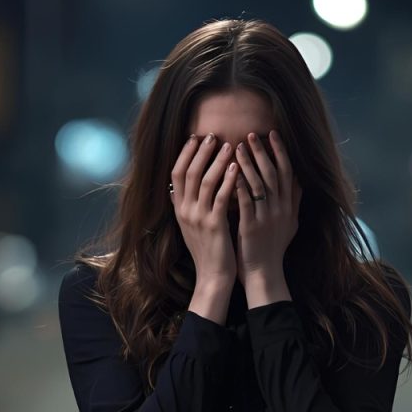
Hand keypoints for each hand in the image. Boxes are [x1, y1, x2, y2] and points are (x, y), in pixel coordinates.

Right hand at [170, 133, 239, 286]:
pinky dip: (228, 180)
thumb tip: (175, 189)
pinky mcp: (214, 225)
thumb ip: (183, 206)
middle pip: (188, 172)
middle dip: (200, 151)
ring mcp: (198, 217)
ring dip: (217, 160)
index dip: (185, 153)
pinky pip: (221, 197)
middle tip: (212, 135)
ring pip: (205, 181)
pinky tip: (237, 167)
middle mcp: (185, 211)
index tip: (195, 137)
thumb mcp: (189, 226)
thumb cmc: (206, 250)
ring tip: (228, 145)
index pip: (176, 173)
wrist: (212, 276)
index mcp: (178, 209)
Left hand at [233, 129, 301, 283]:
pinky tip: (230, 172)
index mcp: (288, 207)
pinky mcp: (252, 227)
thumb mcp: (290, 223)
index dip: (280, 152)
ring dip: (248, 163)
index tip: (272, 134)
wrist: (264, 274)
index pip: (287, 172)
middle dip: (263, 152)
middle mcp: (280, 209)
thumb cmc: (274, 248)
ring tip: (237, 146)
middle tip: (251, 133)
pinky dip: (238, 185)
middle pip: (274, 174)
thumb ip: (294, 201)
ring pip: (259, 184)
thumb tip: (299, 179)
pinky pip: (245, 201)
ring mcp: (267, 218)